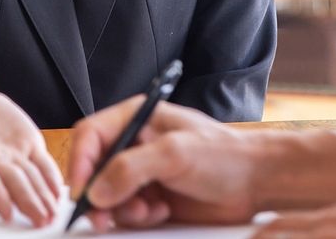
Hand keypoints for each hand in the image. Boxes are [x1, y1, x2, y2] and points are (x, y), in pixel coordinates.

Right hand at [0, 83, 62, 226]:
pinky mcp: (28, 145)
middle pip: (12, 184)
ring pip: (30, 178)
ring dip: (41, 197)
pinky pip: (42, 163)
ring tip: (52, 214)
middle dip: (28, 202)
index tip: (6, 212)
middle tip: (41, 219)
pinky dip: (50, 177)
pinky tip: (57, 192)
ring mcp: (12, 155)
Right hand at [67, 97, 260, 229]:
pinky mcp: (151, 197)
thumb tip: (96, 190)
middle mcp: (134, 144)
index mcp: (137, 118)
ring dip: (122, 210)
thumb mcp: (175, 153)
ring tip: (150, 209)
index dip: (79, 162)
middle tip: (104, 217)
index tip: (81, 191)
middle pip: (93, 170)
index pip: (90, 135)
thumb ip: (132, 168)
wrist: (255, 182)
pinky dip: (138, 217)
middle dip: (98, 195)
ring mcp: (142, 172)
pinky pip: (126, 213)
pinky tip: (162, 211)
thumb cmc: (224, 154)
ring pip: (107, 196)